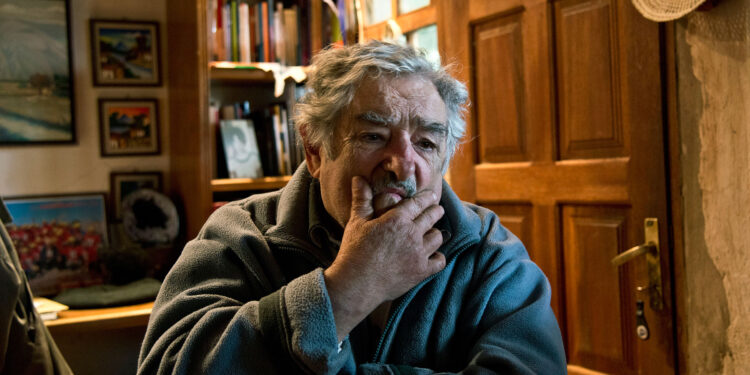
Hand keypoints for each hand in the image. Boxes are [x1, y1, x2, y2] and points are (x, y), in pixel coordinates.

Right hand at [324, 176, 445, 340]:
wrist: (356, 284)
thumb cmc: (354, 251)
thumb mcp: (357, 222)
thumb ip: (362, 199)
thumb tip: (358, 178)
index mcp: (397, 219)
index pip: (419, 203)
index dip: (427, 198)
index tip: (432, 196)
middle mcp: (412, 234)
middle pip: (433, 216)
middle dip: (436, 211)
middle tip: (437, 210)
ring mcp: (419, 253)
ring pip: (438, 237)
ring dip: (435, 234)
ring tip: (432, 233)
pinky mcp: (421, 271)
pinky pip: (440, 261)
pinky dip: (438, 258)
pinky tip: (433, 256)